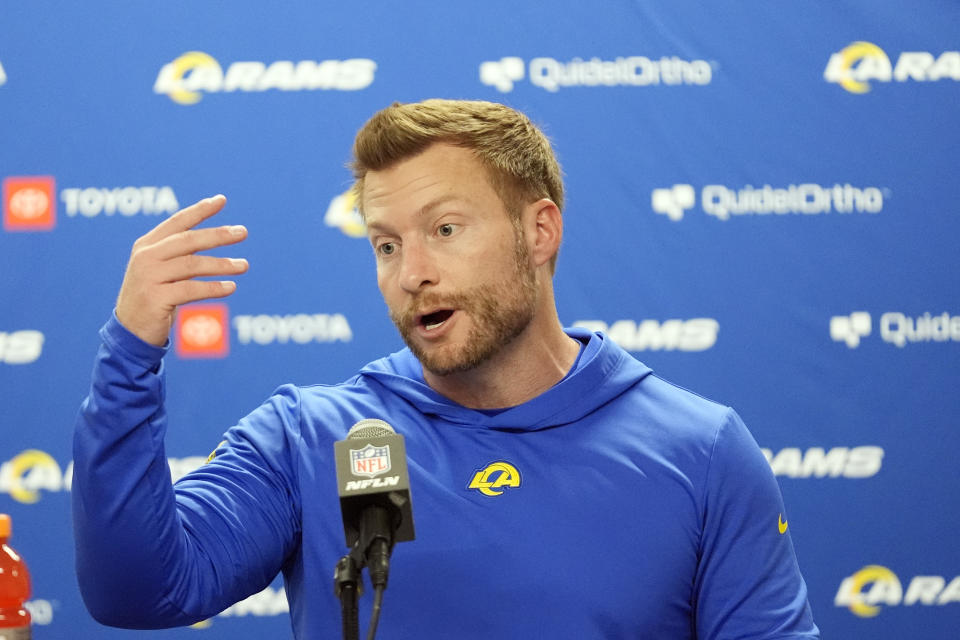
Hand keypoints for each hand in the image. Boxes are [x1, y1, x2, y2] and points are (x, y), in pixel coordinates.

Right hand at [115, 195, 247, 345]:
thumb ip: (180, 252)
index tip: (221, 200)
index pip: (177, 222)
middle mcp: (146, 257)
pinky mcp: (156, 298)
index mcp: (146, 245)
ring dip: (222, 264)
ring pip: (193, 265)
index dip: (199, 210)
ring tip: (243, 266)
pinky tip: (231, 287)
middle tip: (243, 232)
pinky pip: (192, 289)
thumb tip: (217, 235)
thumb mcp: (161, 269)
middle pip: (188, 240)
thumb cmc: (154, 296)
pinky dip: (214, 288)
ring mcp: (149, 277)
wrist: (131, 330)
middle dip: (218, 235)